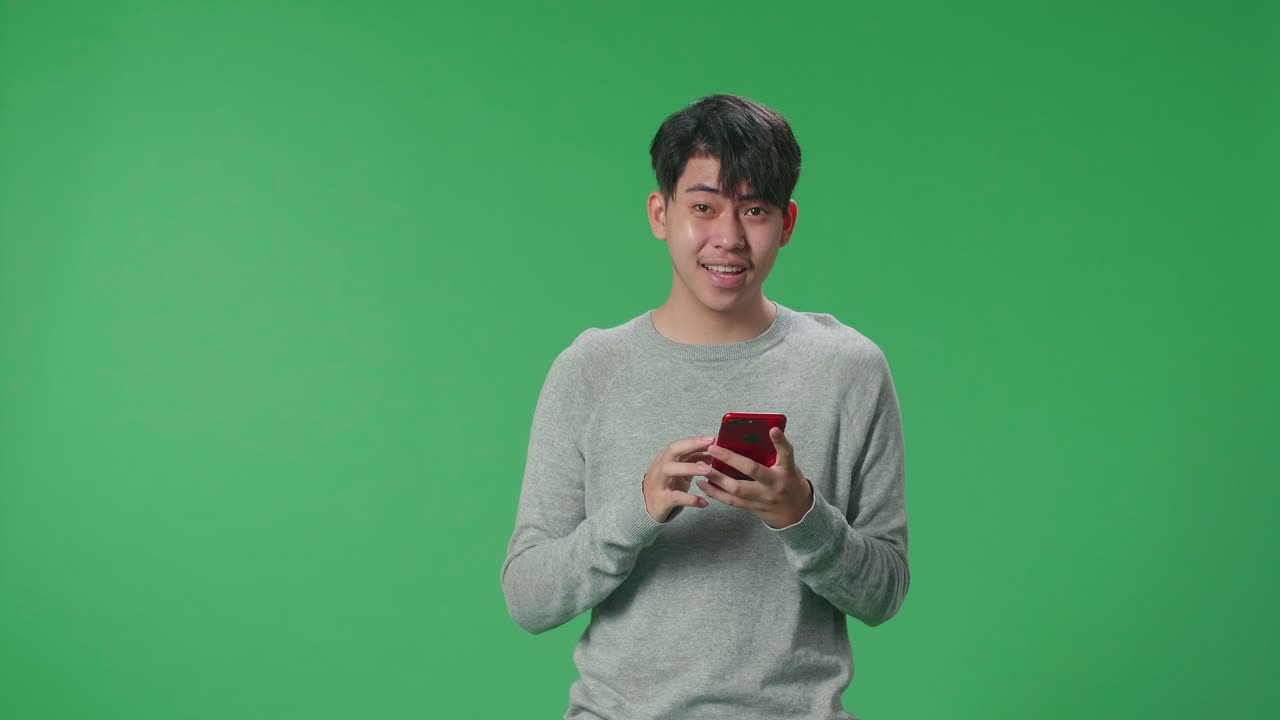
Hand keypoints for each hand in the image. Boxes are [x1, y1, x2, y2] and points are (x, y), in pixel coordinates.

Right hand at [643, 434, 714, 521]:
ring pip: (671, 470)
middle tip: (711, 445)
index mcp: (665, 458)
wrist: (647, 508)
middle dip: (692, 445)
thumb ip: (692, 461)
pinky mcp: (662, 500)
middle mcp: (660, 467)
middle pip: (673, 451)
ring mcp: (659, 483)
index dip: (695, 440)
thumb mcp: (679, 471)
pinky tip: (704, 502)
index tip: (712, 438)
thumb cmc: (666, 486)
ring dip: (690, 468)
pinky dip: (691, 499)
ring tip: (708, 470)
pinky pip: (676, 497)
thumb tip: (711, 453)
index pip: (679, 445)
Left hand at [698, 427, 812, 527]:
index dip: (780, 441)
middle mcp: (775, 484)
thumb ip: (774, 455)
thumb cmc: (790, 483)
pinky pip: (731, 501)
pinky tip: (703, 484)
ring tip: (701, 467)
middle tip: (713, 448)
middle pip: (752, 470)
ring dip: (717, 478)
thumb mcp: (788, 467)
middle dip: (730, 459)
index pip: (786, 453)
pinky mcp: (752, 507)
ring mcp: (762, 498)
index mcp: (786, 471)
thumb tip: (752, 437)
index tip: (772, 429)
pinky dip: (715, 493)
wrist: (796, 514)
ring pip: (737, 489)